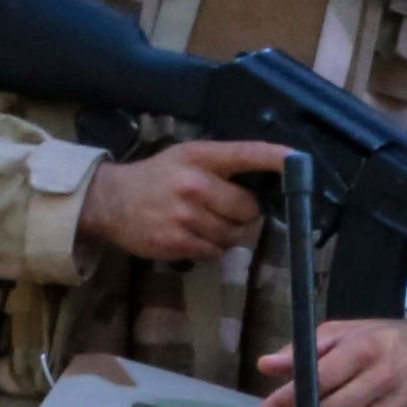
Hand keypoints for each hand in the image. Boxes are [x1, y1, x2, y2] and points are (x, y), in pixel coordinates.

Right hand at [76, 137, 291, 264]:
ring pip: (234, 235)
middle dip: (244, 213)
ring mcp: (187, 215)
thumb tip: (263, 183)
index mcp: (200, 156)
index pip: (246, 153)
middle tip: (225, 209)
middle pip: (248, 208)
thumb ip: (220, 166)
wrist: (110, 201)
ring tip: (204, 223)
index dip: (275, 157)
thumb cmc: (156, 178)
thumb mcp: (185, 157)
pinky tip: (193, 236)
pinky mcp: (179, 242)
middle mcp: (195, 183)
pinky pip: (216, 252)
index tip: (296, 159)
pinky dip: (211, 249)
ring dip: (227, 234)